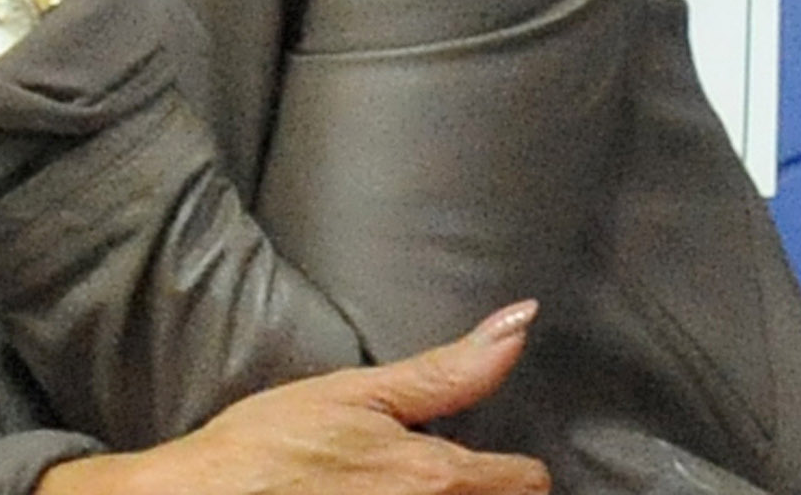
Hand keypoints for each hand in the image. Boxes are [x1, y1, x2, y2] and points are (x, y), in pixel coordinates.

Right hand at [41, 304, 549, 494]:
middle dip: (482, 490)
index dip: (510, 463)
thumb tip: (519, 322)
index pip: (528, 481)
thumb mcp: (356, 391)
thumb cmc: (271, 442)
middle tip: (430, 474)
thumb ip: (446, 368)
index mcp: (438, 476)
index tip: (482, 454)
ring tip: (397, 487)